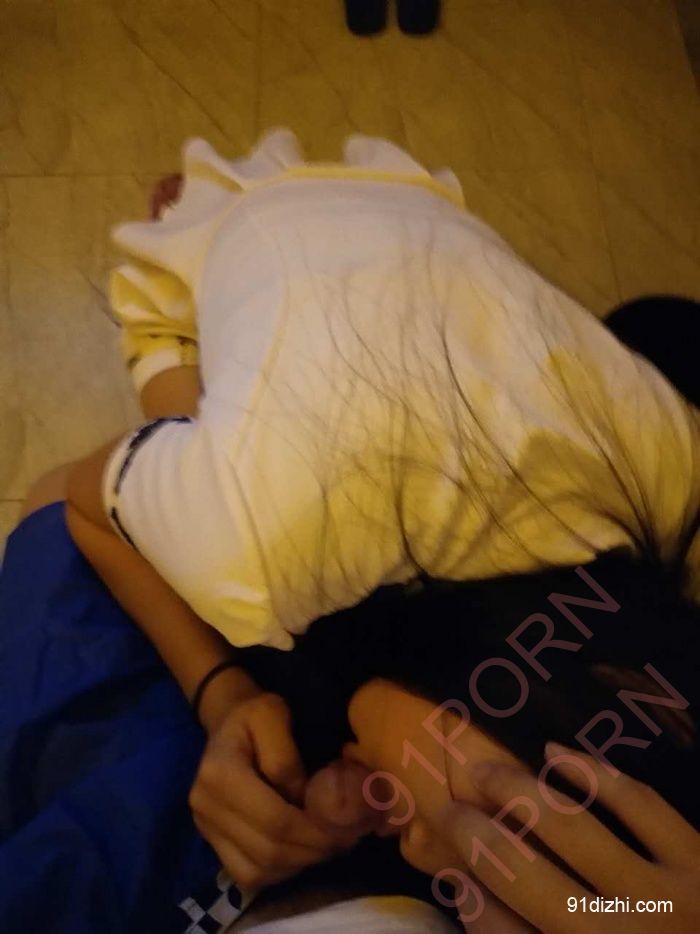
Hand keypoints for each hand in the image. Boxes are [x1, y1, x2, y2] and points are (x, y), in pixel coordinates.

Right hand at [189, 689, 368, 890]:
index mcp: (219, 774)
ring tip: (328, 846)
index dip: (314, 832)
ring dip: (298, 865)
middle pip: (267, 851)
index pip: (274, 820)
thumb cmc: (254, 714)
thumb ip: (285, 758)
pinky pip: (248, 875)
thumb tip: (301, 801)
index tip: (347, 828)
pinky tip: (302, 851)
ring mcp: (205, 828)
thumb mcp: (273, 715)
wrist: (226, 721)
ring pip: (257, 871)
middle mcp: (205, 807)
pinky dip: (279, 871)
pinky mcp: (212, 841)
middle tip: (347, 840)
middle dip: (313, 851)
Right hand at [426, 743, 699, 932]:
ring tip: (485, 769)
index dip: (463, 880)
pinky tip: (557, 754)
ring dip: (520, 792)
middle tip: (447, 802)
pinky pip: (639, 803)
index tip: (438, 839)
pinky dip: (592, 772)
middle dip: (476, 833)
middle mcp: (624, 933)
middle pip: (526, 872)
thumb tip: (469, 891)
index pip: (503, 922)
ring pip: (574, 827)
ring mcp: (670, 894)